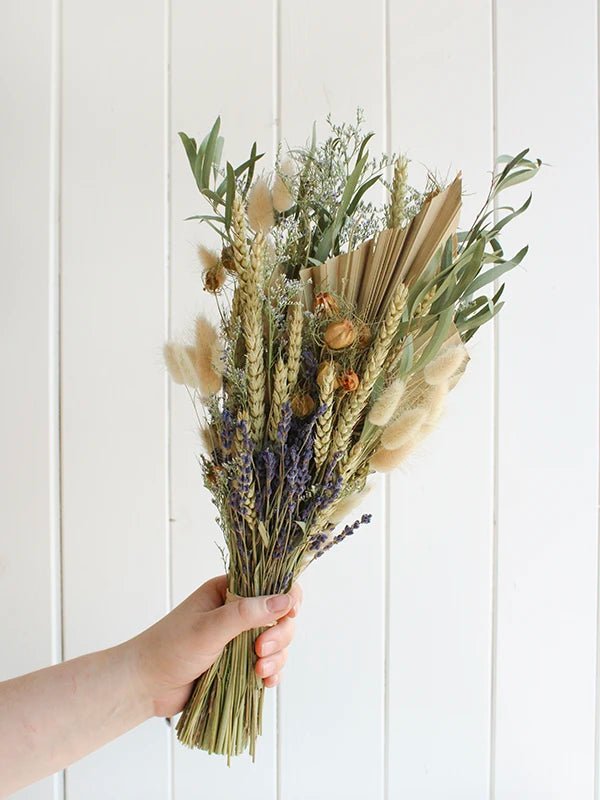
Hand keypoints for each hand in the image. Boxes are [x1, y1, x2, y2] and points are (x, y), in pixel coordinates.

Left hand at [127, 575, 301, 717]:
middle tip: (260, 651)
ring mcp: (238, 638)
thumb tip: (285, 600)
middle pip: (279, 616)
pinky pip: (267, 665)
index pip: (270, 584)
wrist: (145, 685)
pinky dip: (271, 673)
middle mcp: (236, 611)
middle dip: (279, 634)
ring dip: (276, 657)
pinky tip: (265, 682)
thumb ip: (247, 614)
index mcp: (228, 591)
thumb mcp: (210, 627)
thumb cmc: (170, 648)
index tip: (290, 614)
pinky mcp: (238, 664)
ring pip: (276, 642)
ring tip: (259, 671)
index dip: (287, 597)